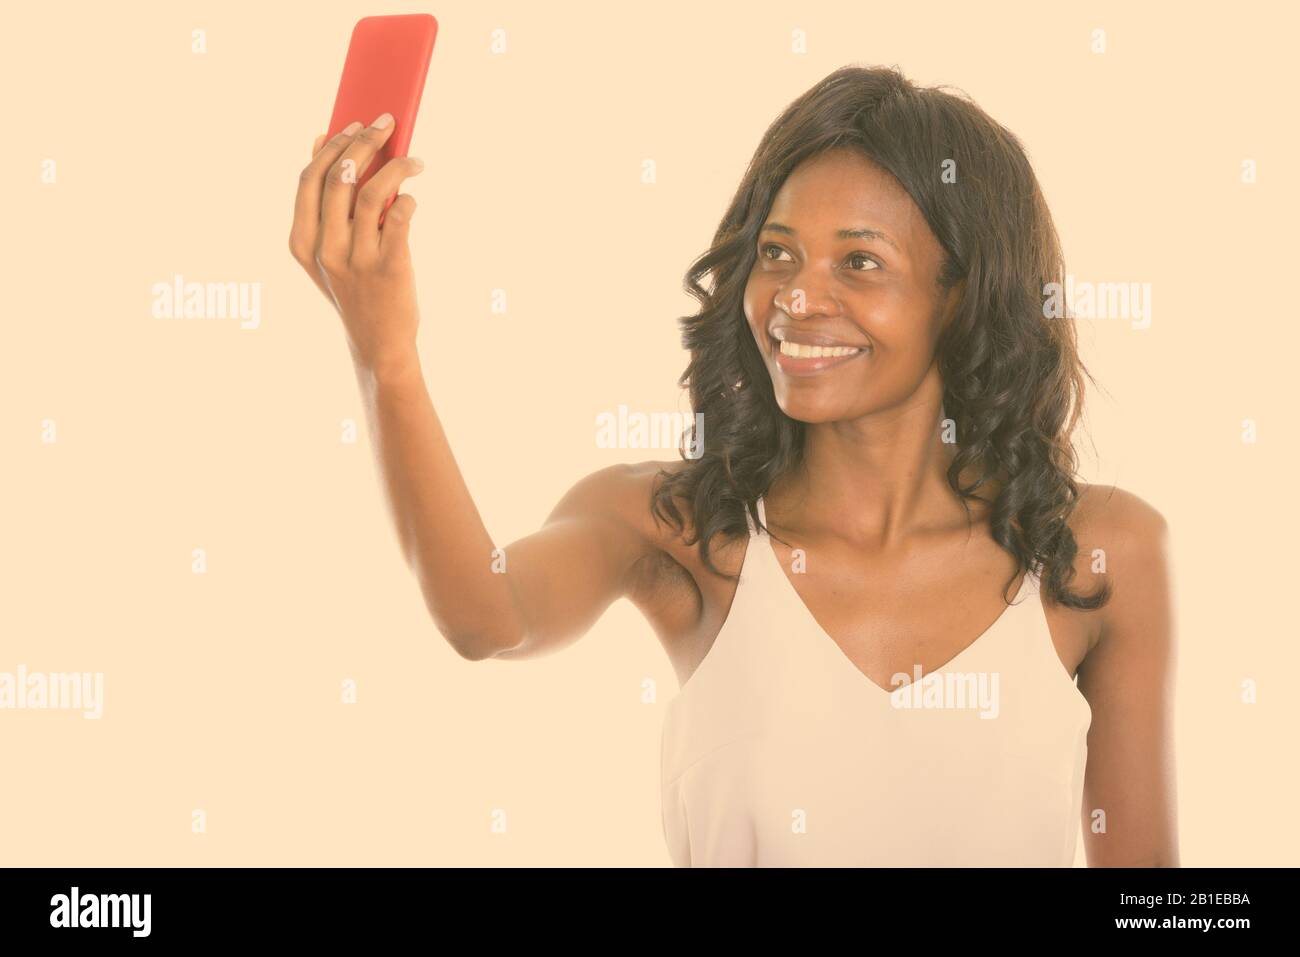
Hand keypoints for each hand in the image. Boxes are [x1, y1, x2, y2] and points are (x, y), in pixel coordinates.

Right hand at [289, 114, 425, 372]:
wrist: (379, 345)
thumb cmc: (357, 291)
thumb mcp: (328, 254)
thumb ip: (324, 208)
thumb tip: (325, 144)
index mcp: (303, 243)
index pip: (308, 179)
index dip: (332, 145)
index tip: (352, 123)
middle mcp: (326, 249)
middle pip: (340, 177)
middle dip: (363, 141)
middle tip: (386, 124)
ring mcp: (356, 259)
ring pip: (372, 191)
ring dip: (396, 165)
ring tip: (414, 160)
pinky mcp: (390, 267)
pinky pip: (399, 215)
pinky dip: (409, 198)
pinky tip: (414, 197)